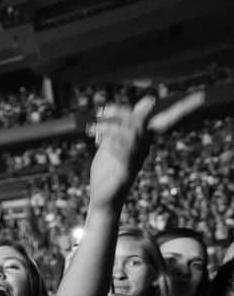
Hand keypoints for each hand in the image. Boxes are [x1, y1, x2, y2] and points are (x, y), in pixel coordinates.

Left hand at [89, 92, 204, 206]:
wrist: (104, 198)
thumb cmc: (111, 169)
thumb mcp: (118, 141)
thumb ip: (131, 121)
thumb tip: (151, 99)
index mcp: (145, 140)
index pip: (169, 120)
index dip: (185, 108)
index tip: (201, 97)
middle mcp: (145, 149)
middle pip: (141, 122)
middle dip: (120, 112)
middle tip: (101, 111)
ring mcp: (137, 161)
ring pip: (131, 135)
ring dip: (109, 128)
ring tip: (92, 129)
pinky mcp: (126, 172)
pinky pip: (123, 152)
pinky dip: (111, 143)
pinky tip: (98, 142)